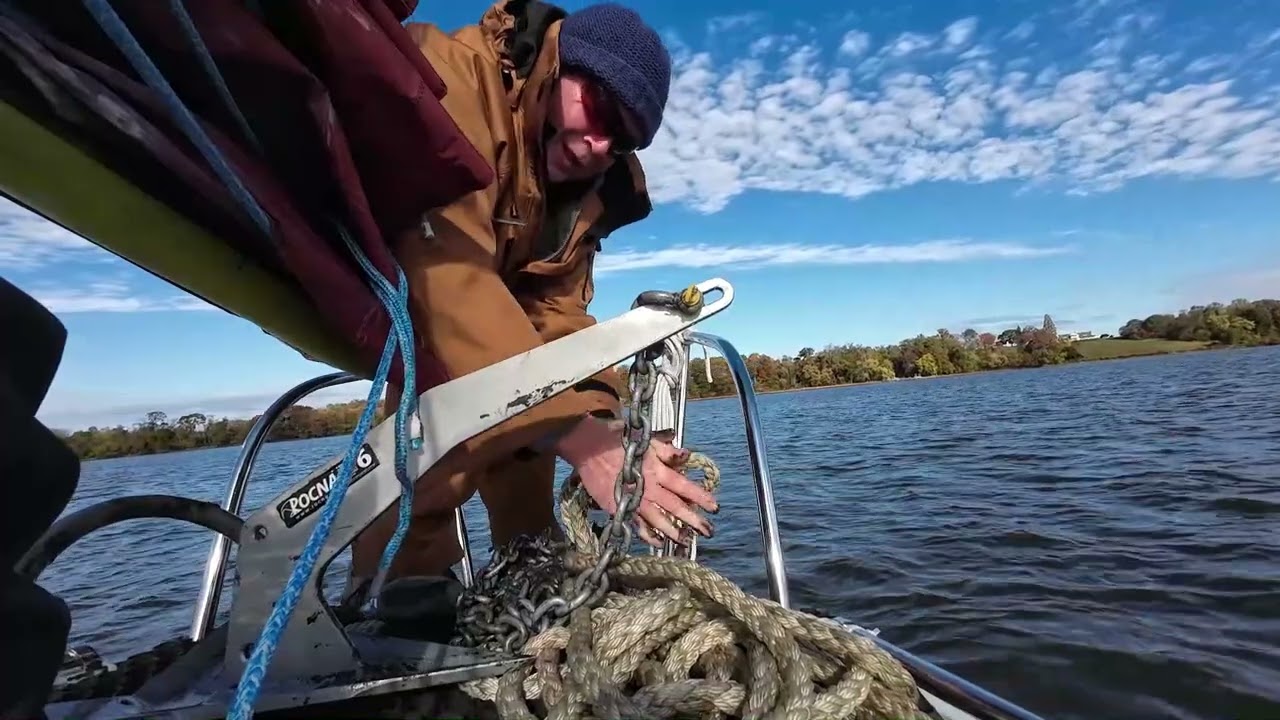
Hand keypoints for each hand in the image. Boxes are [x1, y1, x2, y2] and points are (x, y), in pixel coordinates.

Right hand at [554, 416, 716, 545]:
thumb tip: (687, 456)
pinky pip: (636, 526)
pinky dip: (648, 536)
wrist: (589, 448)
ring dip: (673, 532)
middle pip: (674, 507)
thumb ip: (668, 451)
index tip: (714, 507)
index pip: (683, 486)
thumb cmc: (618, 441)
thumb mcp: (647, 442)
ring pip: (657, 520)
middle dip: (692, 520)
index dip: (700, 497)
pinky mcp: (619, 509)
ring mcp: (632, 500)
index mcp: (656, 470)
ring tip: (686, 540)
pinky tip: (658, 543)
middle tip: (708, 531)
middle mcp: (647, 488)